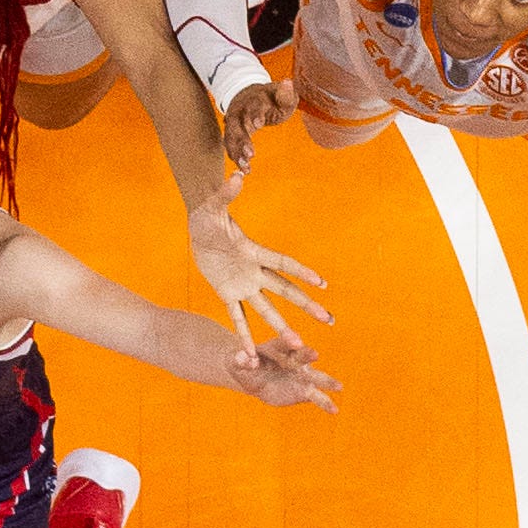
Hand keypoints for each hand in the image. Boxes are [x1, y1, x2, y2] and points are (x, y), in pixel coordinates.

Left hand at [188, 172, 331, 361]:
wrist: (199, 226)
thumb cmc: (209, 214)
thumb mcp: (213, 206)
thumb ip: (226, 194)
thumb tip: (237, 175)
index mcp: (254, 251)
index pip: (282, 262)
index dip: (300, 271)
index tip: (322, 283)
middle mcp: (254, 271)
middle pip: (285, 290)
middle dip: (306, 304)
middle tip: (328, 319)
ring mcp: (243, 284)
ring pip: (267, 309)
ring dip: (281, 325)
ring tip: (298, 344)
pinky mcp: (227, 293)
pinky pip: (237, 316)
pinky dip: (243, 333)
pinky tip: (251, 352)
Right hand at [223, 79, 297, 172]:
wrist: (248, 95)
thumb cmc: (271, 98)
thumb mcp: (281, 94)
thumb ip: (285, 93)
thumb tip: (288, 82)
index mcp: (255, 100)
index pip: (254, 106)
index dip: (255, 114)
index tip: (258, 124)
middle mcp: (240, 111)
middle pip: (237, 125)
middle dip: (242, 140)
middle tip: (250, 155)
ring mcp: (233, 122)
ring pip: (231, 137)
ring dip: (236, 152)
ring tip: (245, 167)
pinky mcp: (231, 132)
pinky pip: (230, 145)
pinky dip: (235, 156)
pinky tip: (243, 169)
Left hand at [229, 339, 340, 412]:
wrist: (253, 377)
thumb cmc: (243, 364)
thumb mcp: (237, 362)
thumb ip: (241, 360)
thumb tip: (243, 358)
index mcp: (278, 347)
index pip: (285, 342)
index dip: (289, 341)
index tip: (294, 342)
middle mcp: (295, 359)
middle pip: (302, 355)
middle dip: (307, 354)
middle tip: (314, 355)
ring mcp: (302, 375)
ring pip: (316, 377)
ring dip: (327, 381)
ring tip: (338, 387)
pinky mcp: (304, 391)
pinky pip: (316, 397)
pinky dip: (325, 403)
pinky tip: (335, 410)